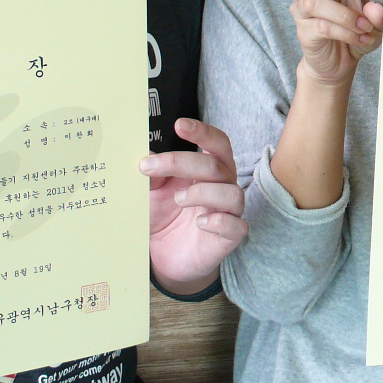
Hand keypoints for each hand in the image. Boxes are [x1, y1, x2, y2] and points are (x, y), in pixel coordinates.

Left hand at [141, 119, 248, 294]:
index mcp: (209, 170)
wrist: (164, 256)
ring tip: (178, 199)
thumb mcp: (150, 193)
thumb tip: (146, 155)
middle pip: (216, 165)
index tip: (180, 125)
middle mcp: (223, 186)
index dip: (203, 132)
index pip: (217, 143)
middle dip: (183, 162)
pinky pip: (236, 225)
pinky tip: (200, 222)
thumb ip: (152, 174)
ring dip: (202, 192)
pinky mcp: (230, 237)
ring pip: (232, 193)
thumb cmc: (163, 217)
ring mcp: (229, 212)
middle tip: (150, 167)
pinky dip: (218, 221)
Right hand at [235, 0, 382, 87]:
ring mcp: (304, 4)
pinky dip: (346, 32)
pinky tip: (356, 39)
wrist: (342, 64)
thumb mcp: (378, 21)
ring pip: (316, 1)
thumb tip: (372, 12)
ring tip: (363, 30)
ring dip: (345, 17)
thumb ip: (379, 14)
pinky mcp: (302, 26)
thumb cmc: (358, 32)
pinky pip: (323, 24)